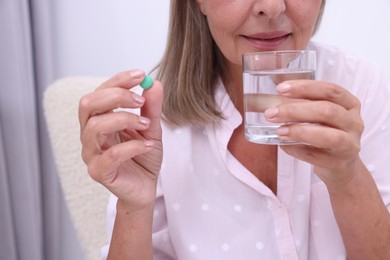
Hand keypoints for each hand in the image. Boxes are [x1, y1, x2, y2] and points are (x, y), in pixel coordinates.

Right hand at [78, 69, 162, 209]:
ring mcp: (91, 153)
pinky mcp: (99, 172)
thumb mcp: (151, 128)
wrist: (145, 186)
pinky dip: (132, 147)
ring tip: (145, 125)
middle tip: (140, 100)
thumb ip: (151, 108)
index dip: (118, 80)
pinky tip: (147, 145)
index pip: (99, 92)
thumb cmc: (143, 156)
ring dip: (124, 119)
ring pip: (95, 127)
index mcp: (100, 119)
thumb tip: (154, 83)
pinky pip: (110, 155)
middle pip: (88, 104)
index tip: (140, 75)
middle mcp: (90, 134)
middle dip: (116, 96)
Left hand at [264, 80, 363, 186]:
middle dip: (296, 111)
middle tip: (272, 113)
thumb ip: (303, 105)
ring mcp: (349, 144)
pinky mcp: (338, 163)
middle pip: (327, 111)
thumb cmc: (326, 133)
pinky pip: (315, 155)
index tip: (281, 88)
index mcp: (349, 104)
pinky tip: (283, 145)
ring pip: (327, 136)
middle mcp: (354, 122)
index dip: (305, 87)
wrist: (341, 166)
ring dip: (299, 131)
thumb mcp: (321, 115)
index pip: (330, 90)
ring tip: (279, 130)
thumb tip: (269, 101)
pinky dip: (296, 149)